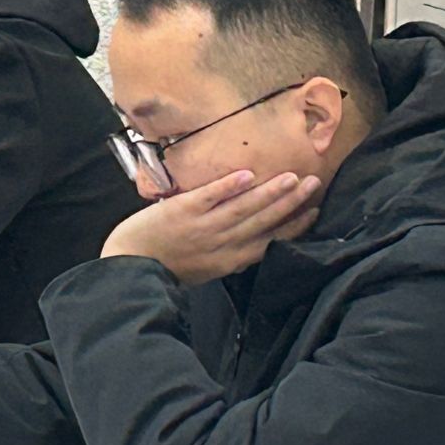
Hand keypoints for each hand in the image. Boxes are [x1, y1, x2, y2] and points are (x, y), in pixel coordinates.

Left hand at [101, 170, 319, 285]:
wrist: (129, 265)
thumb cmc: (167, 266)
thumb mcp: (206, 269)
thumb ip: (230, 255)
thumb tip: (257, 244)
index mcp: (228, 260)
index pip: (269, 241)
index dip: (294, 226)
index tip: (315, 211)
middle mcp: (220, 244)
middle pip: (262, 221)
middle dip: (291, 202)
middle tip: (314, 183)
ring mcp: (202, 226)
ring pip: (243, 208)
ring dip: (269, 193)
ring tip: (293, 178)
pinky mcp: (183, 210)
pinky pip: (210, 197)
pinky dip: (229, 186)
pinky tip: (248, 175)